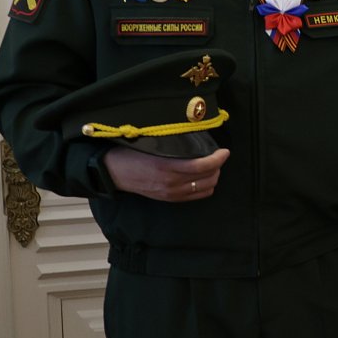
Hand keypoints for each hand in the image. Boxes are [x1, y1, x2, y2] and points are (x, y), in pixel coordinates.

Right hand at [102, 146, 228, 200]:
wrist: (112, 172)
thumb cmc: (131, 153)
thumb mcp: (152, 144)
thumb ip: (175, 144)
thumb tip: (197, 138)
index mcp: (166, 166)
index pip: (202, 166)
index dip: (218, 159)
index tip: (224, 151)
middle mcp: (171, 183)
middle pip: (208, 178)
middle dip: (218, 166)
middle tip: (218, 156)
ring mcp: (171, 193)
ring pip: (205, 188)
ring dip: (213, 177)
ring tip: (211, 166)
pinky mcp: (169, 199)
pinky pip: (196, 196)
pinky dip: (205, 187)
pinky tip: (202, 177)